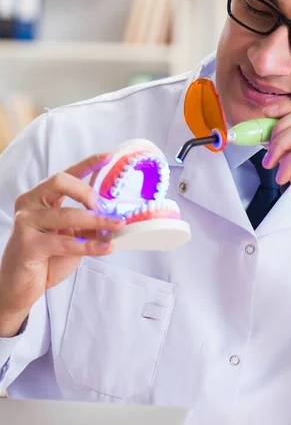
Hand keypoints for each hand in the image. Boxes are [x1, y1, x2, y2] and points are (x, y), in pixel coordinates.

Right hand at [0, 153, 124, 336]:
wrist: (20, 288)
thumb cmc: (46, 258)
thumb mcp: (72, 236)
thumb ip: (88, 222)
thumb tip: (115, 213)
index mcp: (41, 197)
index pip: (66, 174)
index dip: (88, 164)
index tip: (108, 157)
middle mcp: (30, 204)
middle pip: (60, 181)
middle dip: (88, 192)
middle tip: (105, 207)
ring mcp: (26, 223)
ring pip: (67, 214)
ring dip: (97, 221)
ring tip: (115, 227)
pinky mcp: (27, 244)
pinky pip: (65, 242)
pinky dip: (90, 245)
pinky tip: (105, 248)